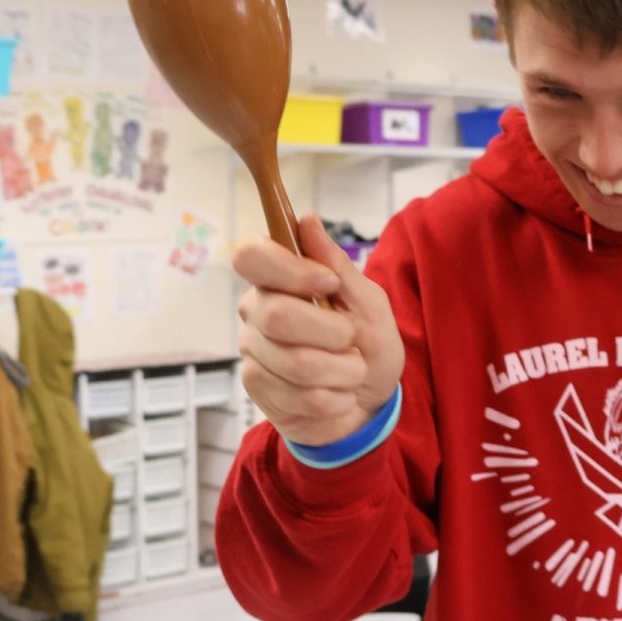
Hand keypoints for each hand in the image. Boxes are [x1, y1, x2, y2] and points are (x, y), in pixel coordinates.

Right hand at [233, 213, 403, 445]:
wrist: (369, 401)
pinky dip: (335, 398)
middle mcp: (257, 310)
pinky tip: (337, 394)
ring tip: (352, 371)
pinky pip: (299, 396)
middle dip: (332, 333)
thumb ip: (337, 264)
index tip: (329, 284)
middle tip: (352, 339)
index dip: (288, 269)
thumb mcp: (369, 302)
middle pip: (277, 316)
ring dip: (343, 371)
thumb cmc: (368, 345)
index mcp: (279, 279)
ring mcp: (253, 350)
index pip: (252, 257)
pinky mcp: (257, 389)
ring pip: (296, 363)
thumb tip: (307, 219)